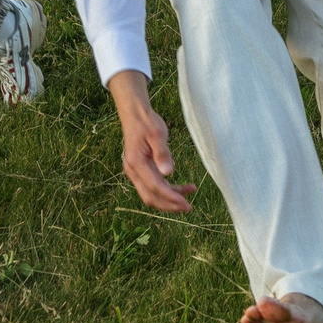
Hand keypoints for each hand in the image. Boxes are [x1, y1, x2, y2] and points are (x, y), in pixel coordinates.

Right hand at [112, 77, 196, 212]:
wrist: (135, 115)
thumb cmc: (147, 123)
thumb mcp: (157, 134)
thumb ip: (163, 154)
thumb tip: (168, 173)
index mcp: (136, 163)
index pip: (155, 187)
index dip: (170, 197)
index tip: (186, 203)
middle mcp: (132, 171)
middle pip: (150, 197)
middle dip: (169, 205)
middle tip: (189, 207)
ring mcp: (135, 172)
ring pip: (152, 194)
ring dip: (170, 198)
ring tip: (190, 193)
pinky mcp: (140, 171)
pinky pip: (153, 186)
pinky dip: (167, 190)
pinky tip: (182, 187)